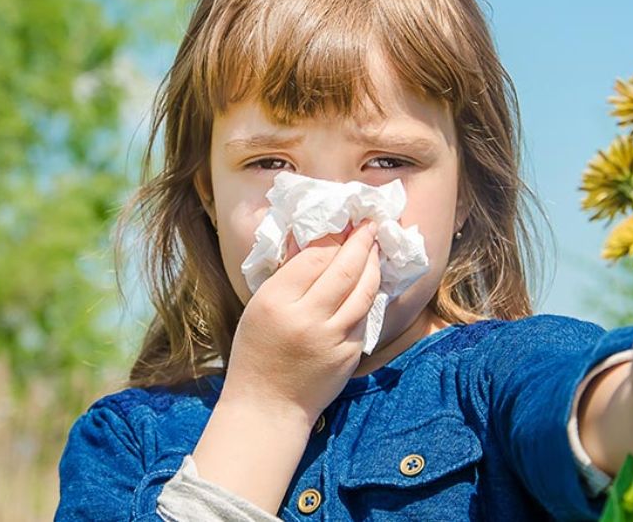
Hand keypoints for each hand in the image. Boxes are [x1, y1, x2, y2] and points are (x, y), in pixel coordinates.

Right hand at [220, 219, 381, 426]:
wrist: (268, 406)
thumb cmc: (257, 353)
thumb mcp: (259, 308)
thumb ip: (287, 276)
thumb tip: (312, 241)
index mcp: (276, 301)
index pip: (314, 258)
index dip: (333, 239)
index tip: (345, 226)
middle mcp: (306, 318)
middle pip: (343, 269)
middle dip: (361, 243)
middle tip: (371, 225)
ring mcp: (332, 338)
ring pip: (363, 291)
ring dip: (373, 265)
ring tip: (375, 248)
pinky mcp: (350, 355)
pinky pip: (363, 317)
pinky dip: (368, 296)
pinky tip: (369, 283)